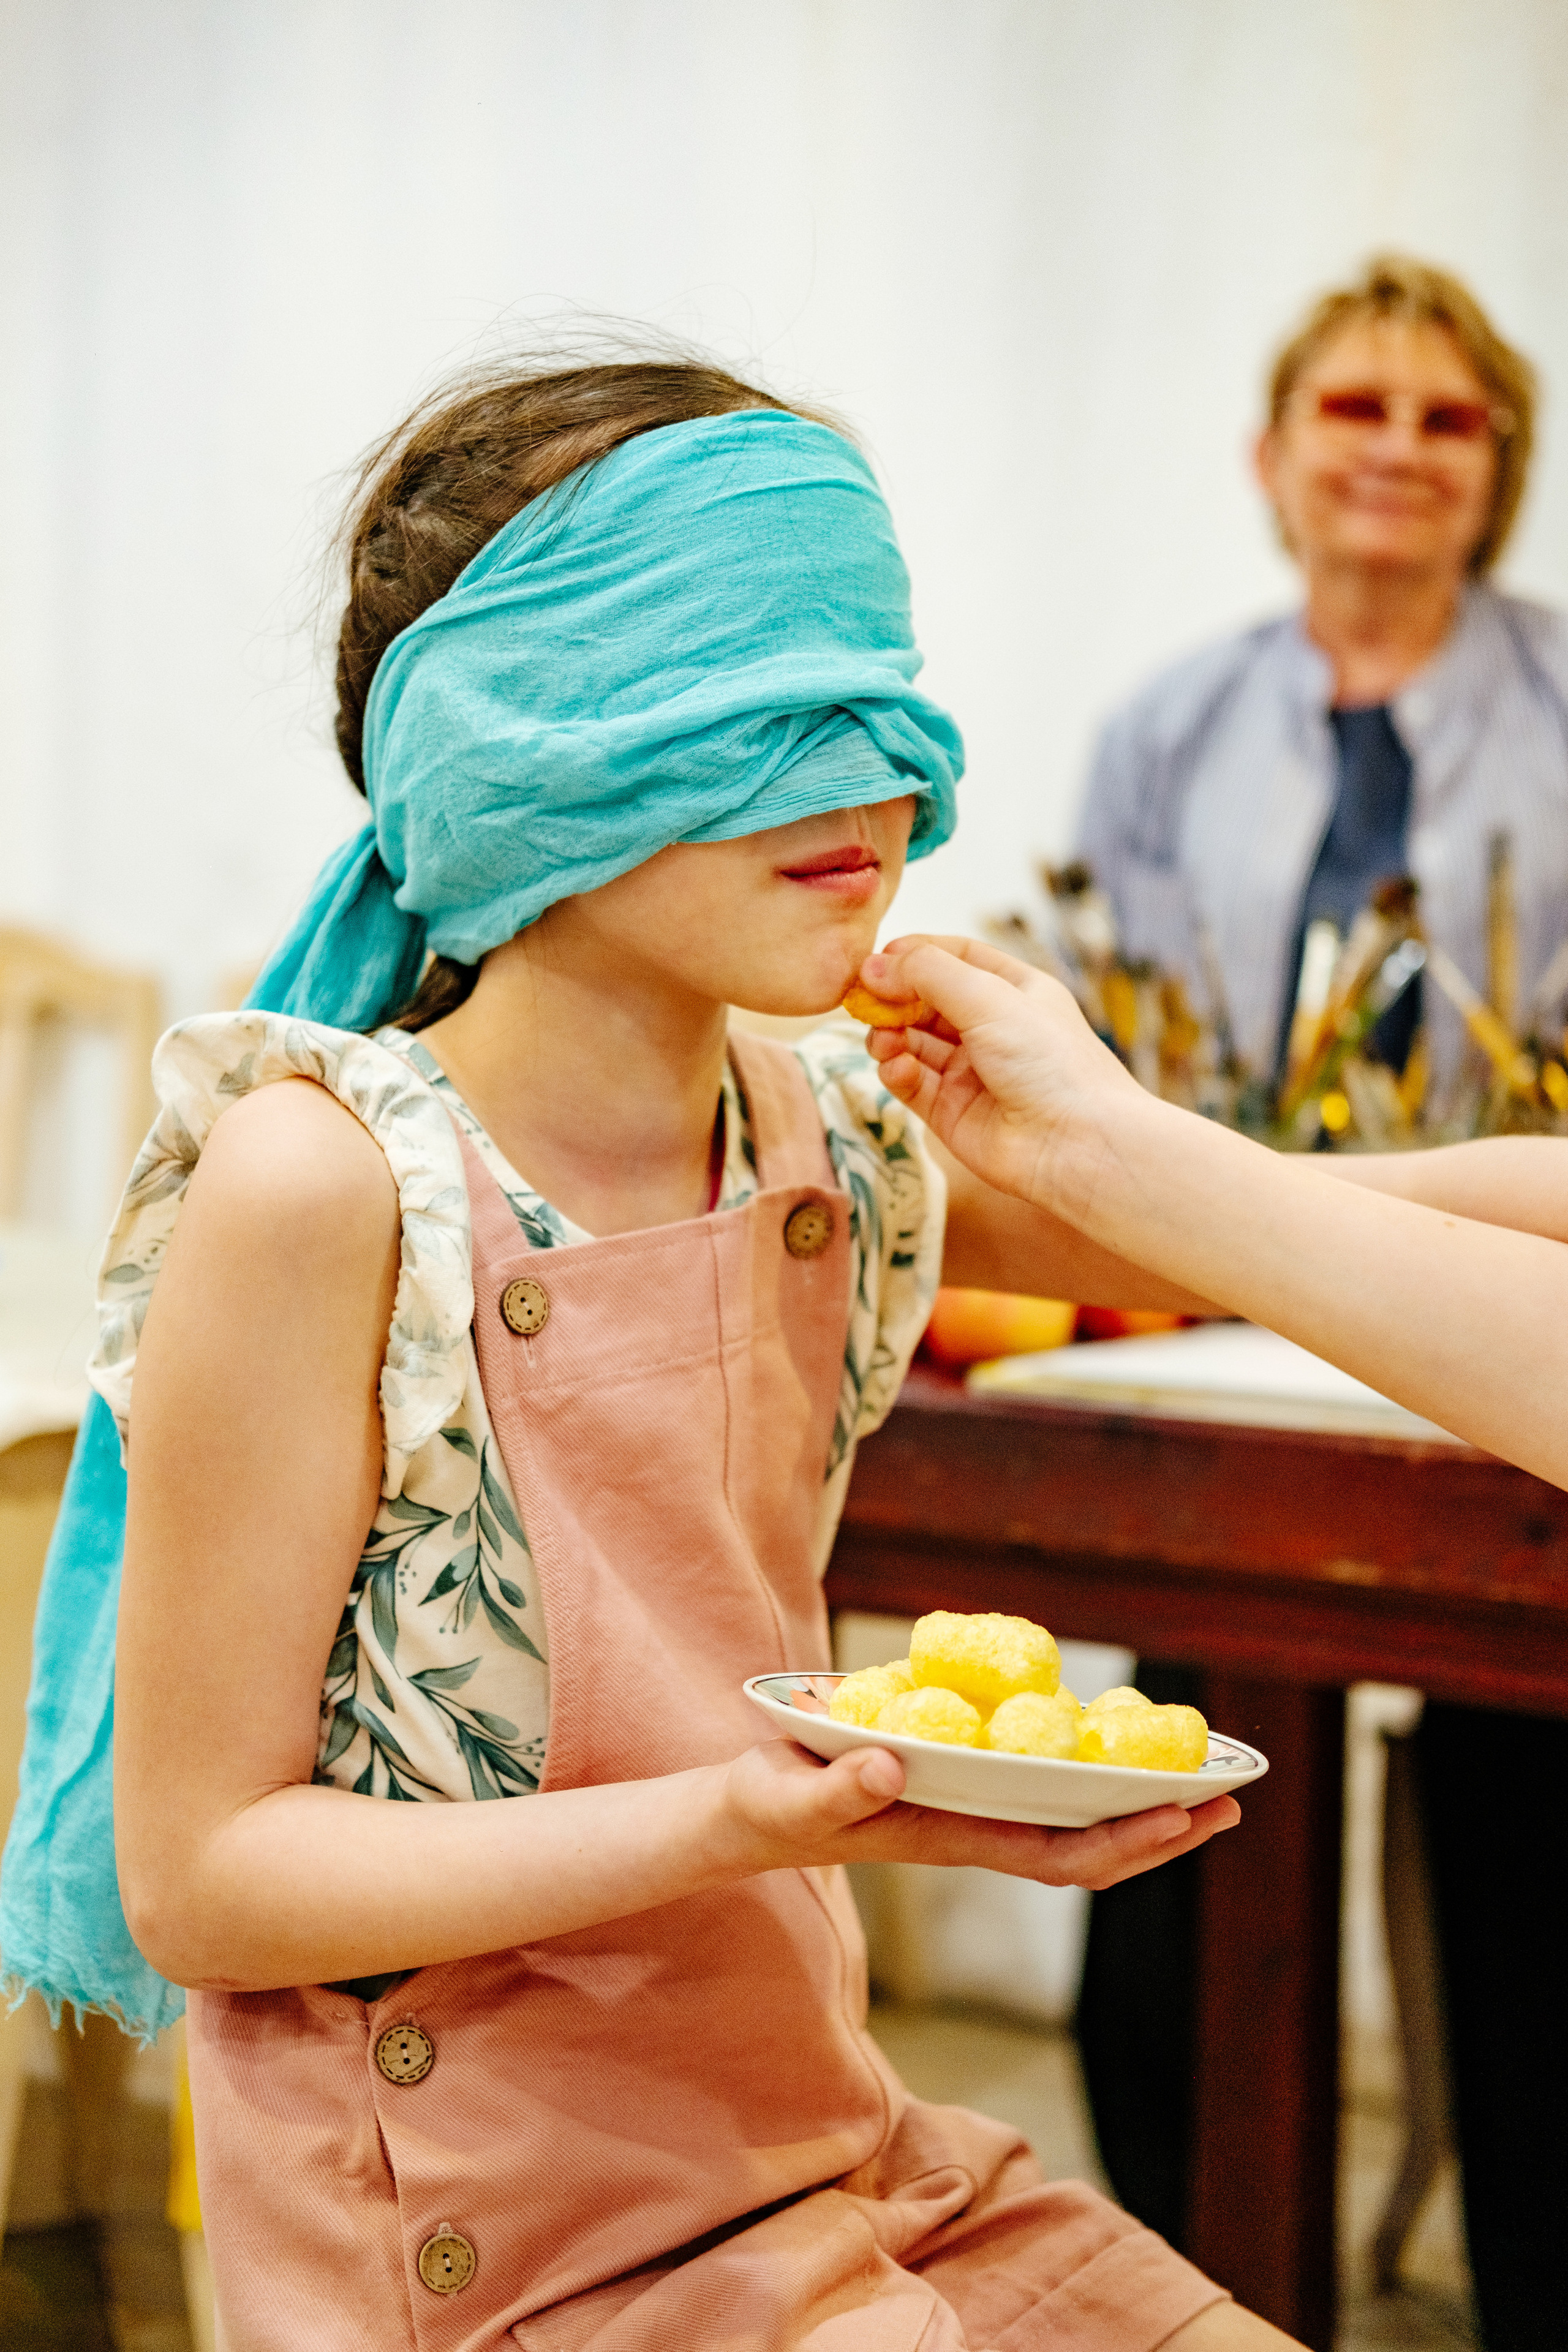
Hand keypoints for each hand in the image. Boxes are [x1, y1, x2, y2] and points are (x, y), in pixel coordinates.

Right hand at [717, 1737, 1239, 1892]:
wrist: (742, 1818)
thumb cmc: (763, 1809)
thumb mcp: (789, 1796)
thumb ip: (835, 1788)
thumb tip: (894, 1767)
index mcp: (946, 1837)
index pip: (1056, 1853)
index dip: (1126, 1839)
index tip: (1183, 1814)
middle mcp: (971, 1830)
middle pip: (1086, 1846)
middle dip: (1160, 1829)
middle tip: (1231, 1796)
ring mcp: (966, 1813)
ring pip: (1073, 1823)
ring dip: (1139, 1807)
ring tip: (1201, 1782)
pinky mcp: (954, 1788)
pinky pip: (1042, 1791)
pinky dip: (1090, 1779)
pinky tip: (1114, 1751)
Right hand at [850, 936, 1149, 1223]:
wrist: (1078, 1146)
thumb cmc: (1052, 1063)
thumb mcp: (991, 997)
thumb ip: (929, 974)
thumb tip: (873, 965)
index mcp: (1013, 991)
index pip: (954, 957)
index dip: (913, 954)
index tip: (877, 959)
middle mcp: (991, 1028)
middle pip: (924, 1000)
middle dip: (892, 997)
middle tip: (864, 999)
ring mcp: (969, 1071)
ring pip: (910, 1041)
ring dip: (889, 1035)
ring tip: (883, 1040)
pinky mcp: (950, 1111)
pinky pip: (910, 1082)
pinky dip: (896, 1071)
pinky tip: (898, 1068)